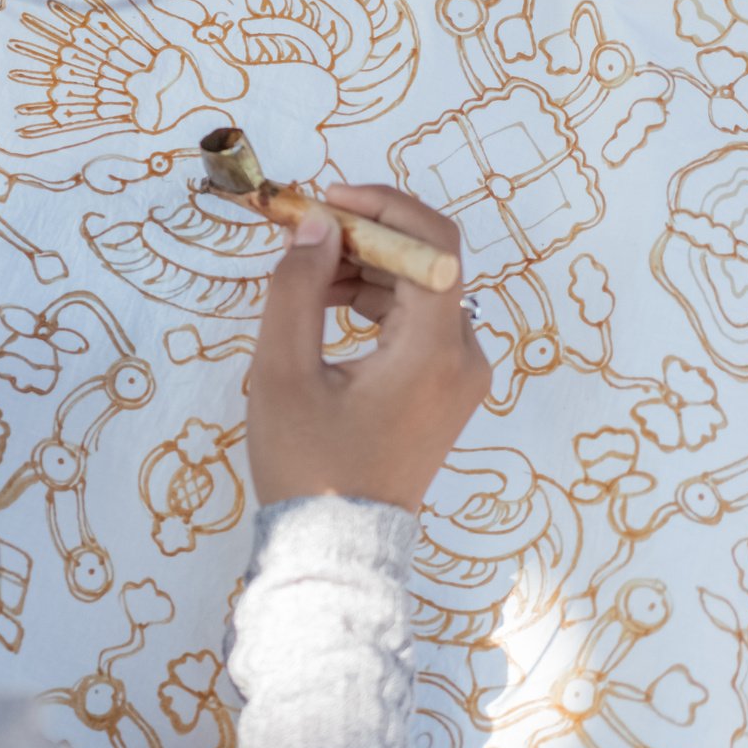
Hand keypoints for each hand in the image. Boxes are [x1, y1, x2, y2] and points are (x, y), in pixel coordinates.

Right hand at [246, 183, 490, 512]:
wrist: (337, 547)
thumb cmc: (308, 465)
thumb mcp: (284, 373)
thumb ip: (296, 289)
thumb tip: (316, 226)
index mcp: (433, 351)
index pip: (433, 245)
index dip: (383, 207)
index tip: (328, 199)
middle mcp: (464, 357)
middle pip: (425, 264)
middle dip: (363, 239)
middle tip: (302, 236)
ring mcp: (460, 376)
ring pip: (421, 290)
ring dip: (366, 270)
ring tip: (304, 280)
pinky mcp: (446, 390)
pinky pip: (418, 323)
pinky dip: (377, 303)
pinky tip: (326, 309)